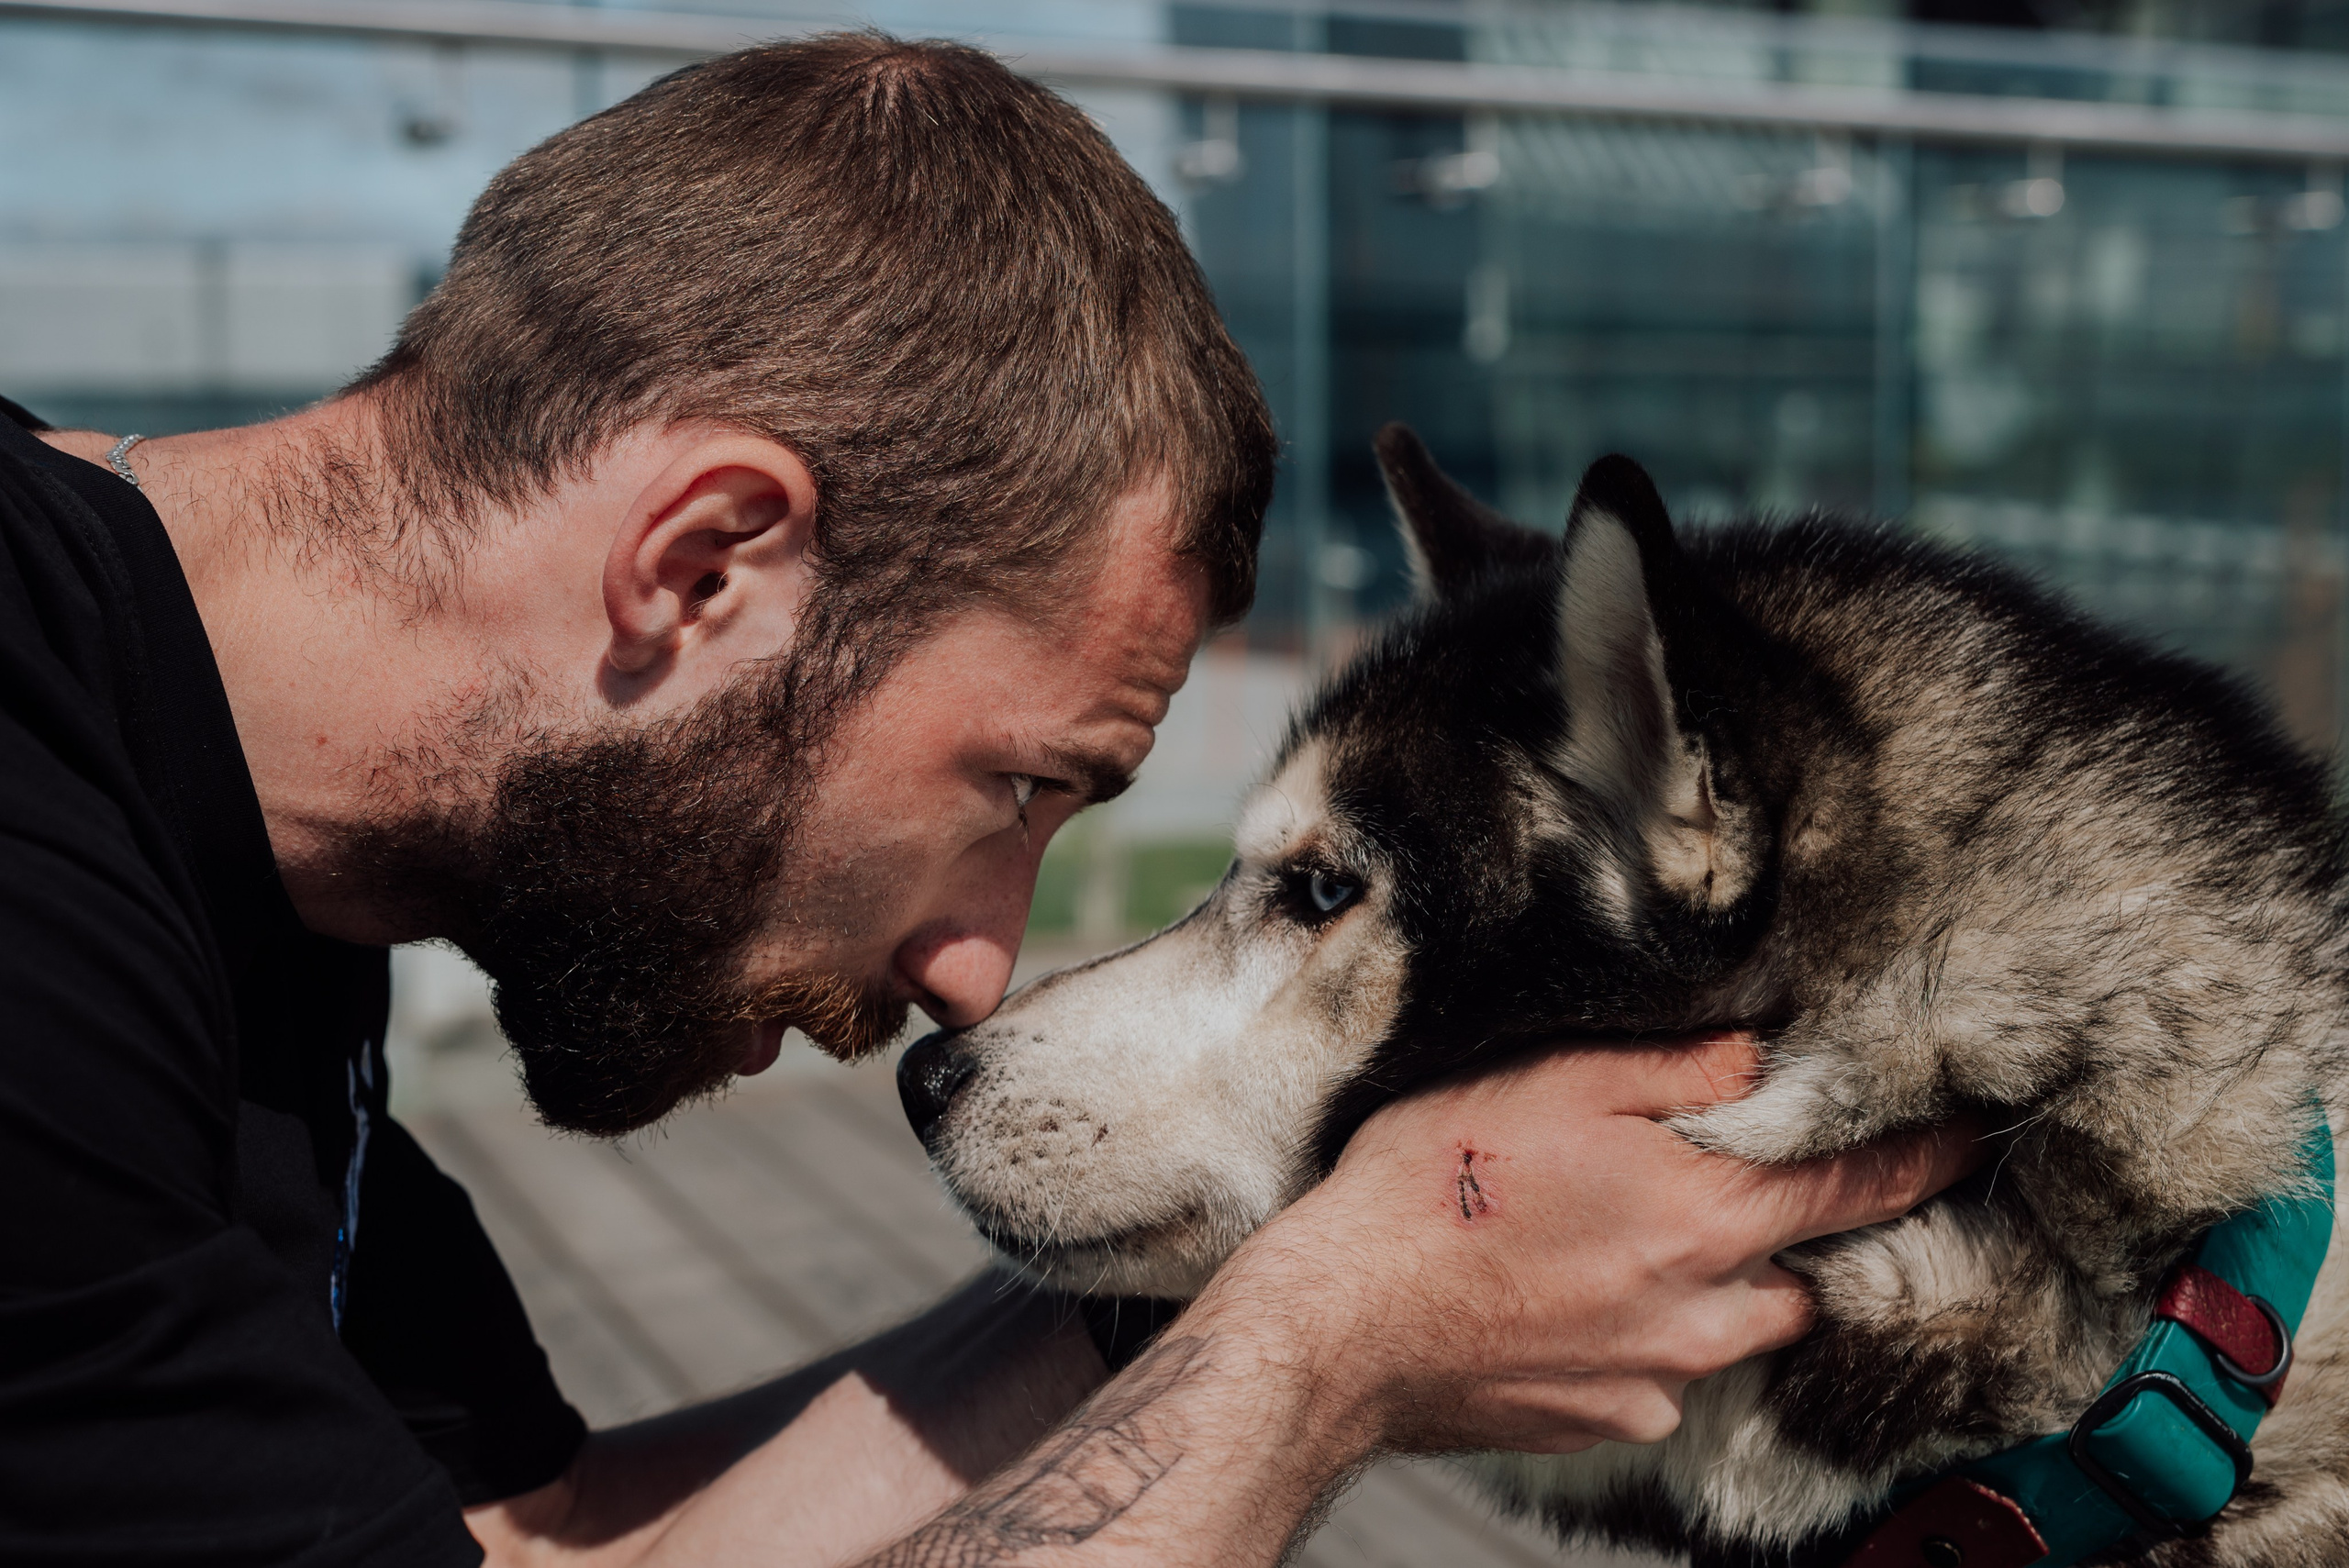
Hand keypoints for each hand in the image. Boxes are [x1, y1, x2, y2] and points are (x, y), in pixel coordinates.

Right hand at [1215, 1033, 1984, 1456]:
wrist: (1342, 1324)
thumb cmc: (1432, 1188)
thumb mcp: (1551, 1080)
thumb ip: (1675, 1068)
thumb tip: (1764, 1054)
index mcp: (1703, 1215)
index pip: (1861, 1187)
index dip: (1925, 1159)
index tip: (1969, 1141)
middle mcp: (1701, 1310)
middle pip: (1803, 1278)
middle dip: (1792, 1239)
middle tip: (1735, 1191)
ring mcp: (1655, 1380)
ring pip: (1732, 1333)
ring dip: (1714, 1291)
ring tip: (1630, 1243)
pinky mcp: (1605, 1423)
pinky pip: (1661, 1380)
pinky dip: (1643, 1340)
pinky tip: (1571, 1299)